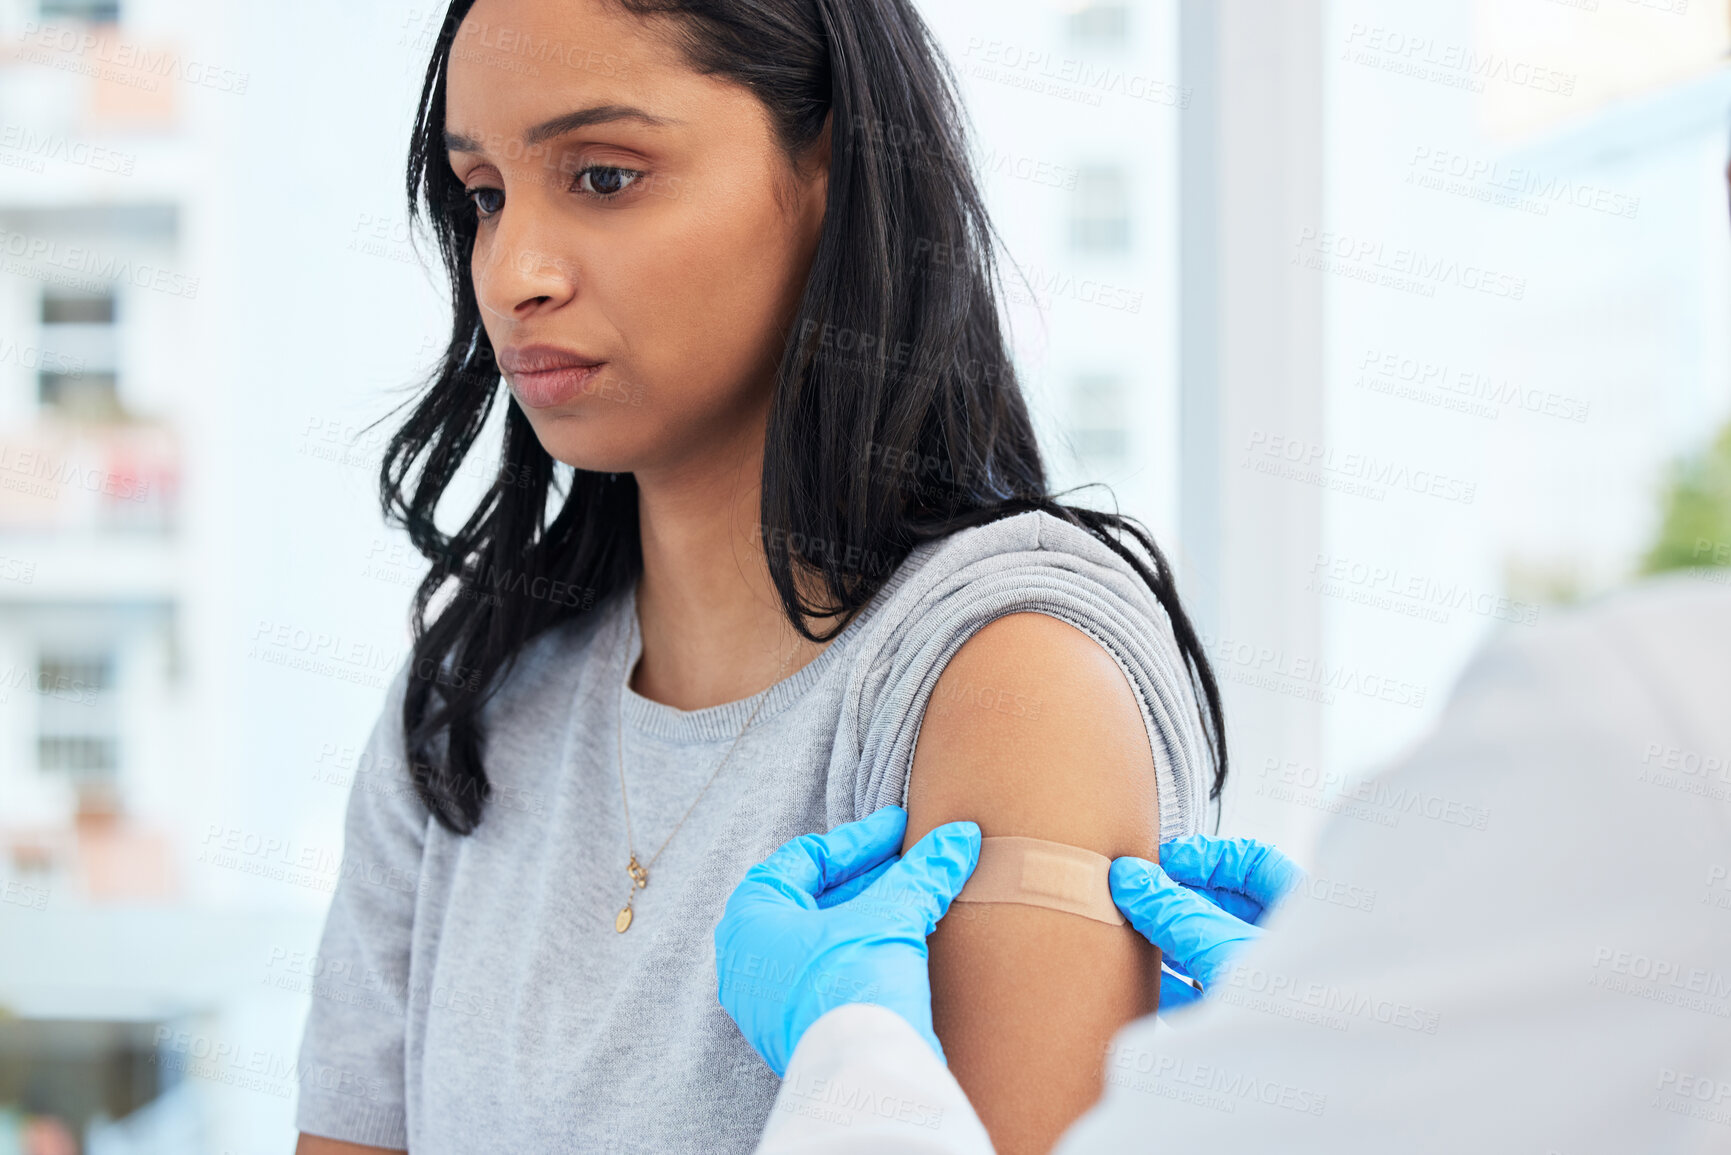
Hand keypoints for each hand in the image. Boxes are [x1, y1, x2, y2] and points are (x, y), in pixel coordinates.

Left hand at [714, 805, 980, 1075]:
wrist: (863, 1081)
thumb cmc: (852, 988)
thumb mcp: (889, 919)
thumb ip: (921, 875)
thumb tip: (959, 837)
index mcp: (750, 918)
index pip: (805, 858)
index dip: (859, 839)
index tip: (900, 828)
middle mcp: (750, 958)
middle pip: (815, 896)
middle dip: (870, 876)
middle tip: (914, 859)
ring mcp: (772, 999)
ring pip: (826, 937)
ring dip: (872, 913)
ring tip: (918, 896)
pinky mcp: (801, 1028)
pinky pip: (833, 972)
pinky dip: (868, 950)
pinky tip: (908, 941)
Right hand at [1109, 835, 1302, 1010]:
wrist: (1318, 1080)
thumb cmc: (1306, 1013)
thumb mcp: (1230, 949)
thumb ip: (1180, 915)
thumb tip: (1136, 881)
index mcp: (1304, 913)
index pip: (1254, 863)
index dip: (1207, 856)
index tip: (1165, 862)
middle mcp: (1289, 946)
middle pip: (1226, 905)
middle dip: (1180, 900)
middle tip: (1141, 896)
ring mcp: (1268, 987)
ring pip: (1212, 949)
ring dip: (1172, 941)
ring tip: (1136, 934)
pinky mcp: (1245, 1025)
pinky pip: (1206, 994)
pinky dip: (1176, 984)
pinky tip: (1149, 983)